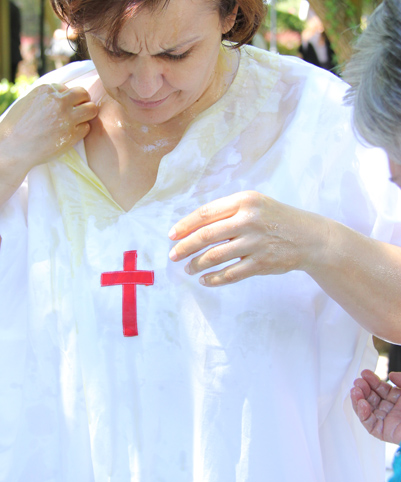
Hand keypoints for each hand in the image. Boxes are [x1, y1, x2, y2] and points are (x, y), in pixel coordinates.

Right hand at [0, 83, 97, 181]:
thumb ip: (46, 97)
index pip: (66, 88)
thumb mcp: (27, 101)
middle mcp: (58, 101)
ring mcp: (66, 118)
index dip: (65, 98)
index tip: (59, 108)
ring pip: (91, 109)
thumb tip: (63, 94)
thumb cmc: (15, 126)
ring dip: (86, 114)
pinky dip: (80, 130)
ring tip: (77, 121)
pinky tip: (69, 134)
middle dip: (82, 101)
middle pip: (83, 94)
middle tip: (75, 111)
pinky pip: (86, 128)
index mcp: (46, 90)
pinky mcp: (71, 135)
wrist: (11, 147)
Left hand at [168, 190, 322, 285]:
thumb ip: (227, 211)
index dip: (185, 225)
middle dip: (184, 247)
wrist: (310, 237)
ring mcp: (255, 243)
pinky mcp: (262, 263)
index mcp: (244, 201)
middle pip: (206, 235)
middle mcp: (249, 220)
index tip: (171, 235)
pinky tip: (205, 280)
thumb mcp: (255, 204)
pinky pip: (230, 274)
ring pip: (215, 256)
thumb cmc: (276, 218)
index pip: (205, 213)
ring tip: (189, 269)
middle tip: (173, 256)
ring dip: (196, 265)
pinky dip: (214, 279)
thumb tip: (192, 227)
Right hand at [351, 369, 400, 444]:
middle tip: (358, 382)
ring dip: (359, 400)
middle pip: (373, 399)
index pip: (383, 389)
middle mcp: (394, 411)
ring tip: (356, 390)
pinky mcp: (385, 433)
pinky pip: (370, 424)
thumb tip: (391, 375)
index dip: (373, 381)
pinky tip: (361, 403)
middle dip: (364, 389)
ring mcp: (389, 422)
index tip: (365, 373)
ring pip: (368, 410)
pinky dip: (363, 414)